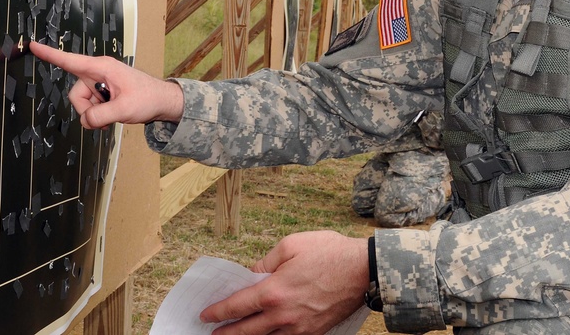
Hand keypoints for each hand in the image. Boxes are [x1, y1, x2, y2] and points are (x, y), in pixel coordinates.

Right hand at [27, 41, 182, 128]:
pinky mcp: (103, 93)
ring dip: (94, 114)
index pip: (70, 60)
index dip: (50, 54)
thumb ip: (100, 115)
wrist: (163, 102)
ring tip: (115, 115)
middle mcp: (98, 73)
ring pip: (82, 104)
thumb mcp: (125, 109)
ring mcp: (100, 83)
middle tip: (107, 117)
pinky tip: (113, 115)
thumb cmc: (148, 98)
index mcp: (102, 68)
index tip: (32, 44)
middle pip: (75, 94)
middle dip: (87, 110)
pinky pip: (90, 107)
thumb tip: (85, 120)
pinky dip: (98, 115)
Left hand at [201, 231, 368, 334]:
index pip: (237, 306)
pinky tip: (267, 334)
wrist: (364, 270)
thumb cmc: (330, 252)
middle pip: (246, 331)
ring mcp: (299, 328)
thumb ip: (266, 261)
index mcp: (274, 291)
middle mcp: (283, 315)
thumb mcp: (292, 245)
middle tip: (212, 334)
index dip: (218, 312)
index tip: (205, 316)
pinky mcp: (314, 332)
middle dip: (226, 334)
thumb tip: (253, 273)